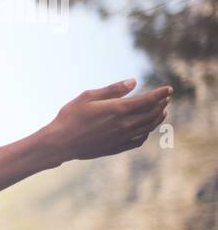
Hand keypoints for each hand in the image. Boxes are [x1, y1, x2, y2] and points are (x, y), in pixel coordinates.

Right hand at [43, 78, 170, 162]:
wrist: (60, 143)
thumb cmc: (70, 116)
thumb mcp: (88, 96)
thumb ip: (112, 90)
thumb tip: (134, 82)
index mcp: (118, 109)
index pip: (148, 100)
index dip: (160, 93)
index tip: (169, 88)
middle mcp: (124, 124)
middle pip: (152, 114)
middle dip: (161, 104)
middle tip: (165, 98)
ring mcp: (122, 137)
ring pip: (148, 127)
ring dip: (157, 118)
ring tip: (162, 111)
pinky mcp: (117, 147)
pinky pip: (139, 140)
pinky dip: (147, 132)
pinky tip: (146, 128)